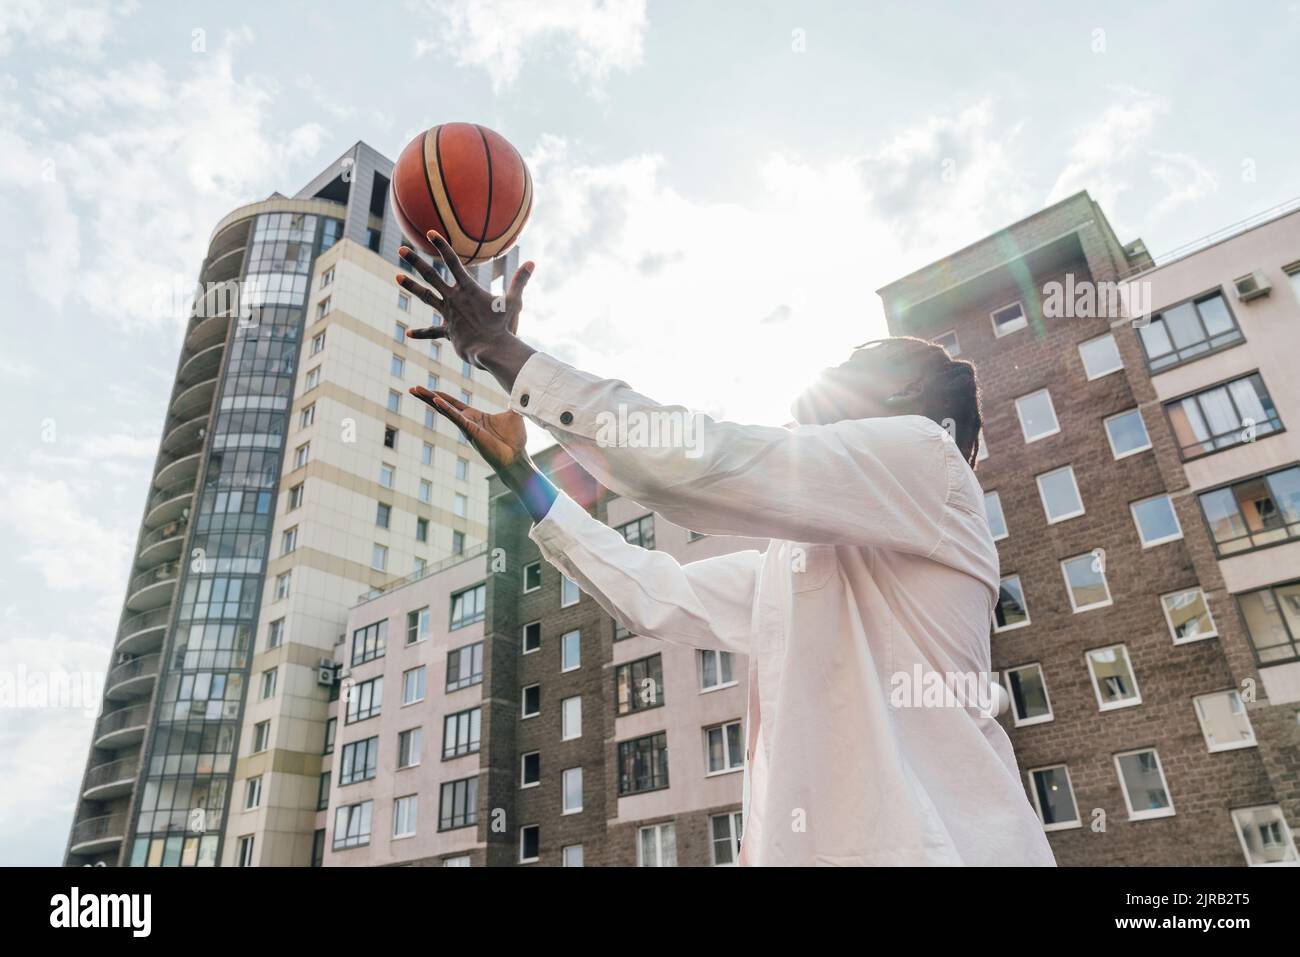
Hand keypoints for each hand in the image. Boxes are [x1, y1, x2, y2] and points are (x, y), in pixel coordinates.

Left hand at [396, 231, 536, 388]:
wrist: (492, 350)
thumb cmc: (504, 326)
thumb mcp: (514, 301)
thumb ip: (520, 281)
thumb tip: (533, 262)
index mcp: (468, 289)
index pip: (453, 262)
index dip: (441, 246)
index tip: (430, 233)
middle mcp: (454, 298)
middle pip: (431, 275)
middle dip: (416, 261)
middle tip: (402, 249)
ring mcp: (448, 314)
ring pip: (425, 296)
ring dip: (411, 286)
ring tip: (397, 276)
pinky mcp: (448, 331)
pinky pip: (433, 331)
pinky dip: (422, 333)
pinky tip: (408, 334)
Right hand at [410, 387, 526, 473]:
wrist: (517, 457)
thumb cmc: (515, 441)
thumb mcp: (514, 415)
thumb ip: (515, 402)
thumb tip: (525, 390)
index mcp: (474, 416)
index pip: (453, 403)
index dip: (440, 395)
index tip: (426, 389)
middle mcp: (467, 421)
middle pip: (443, 406)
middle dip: (427, 397)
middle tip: (413, 389)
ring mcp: (467, 427)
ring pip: (445, 410)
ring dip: (431, 400)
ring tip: (416, 391)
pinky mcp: (471, 432)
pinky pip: (456, 418)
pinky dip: (446, 409)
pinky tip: (436, 400)